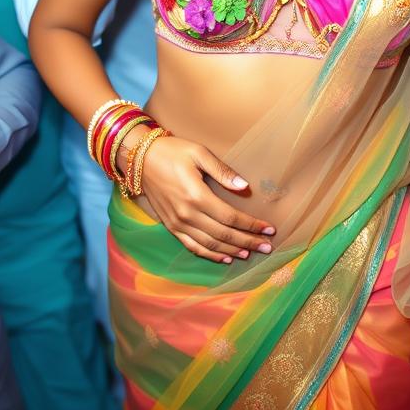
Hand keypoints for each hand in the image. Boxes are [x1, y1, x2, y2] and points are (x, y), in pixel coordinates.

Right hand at [135, 134, 276, 263]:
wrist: (140, 159)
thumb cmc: (172, 151)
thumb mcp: (199, 153)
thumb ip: (223, 171)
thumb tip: (244, 188)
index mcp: (197, 196)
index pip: (231, 218)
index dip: (252, 225)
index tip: (269, 229)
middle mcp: (187, 214)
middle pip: (224, 235)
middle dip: (248, 242)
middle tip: (267, 247)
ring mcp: (177, 223)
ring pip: (210, 245)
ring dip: (232, 251)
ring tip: (251, 253)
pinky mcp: (171, 226)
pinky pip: (193, 246)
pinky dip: (210, 255)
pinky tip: (224, 258)